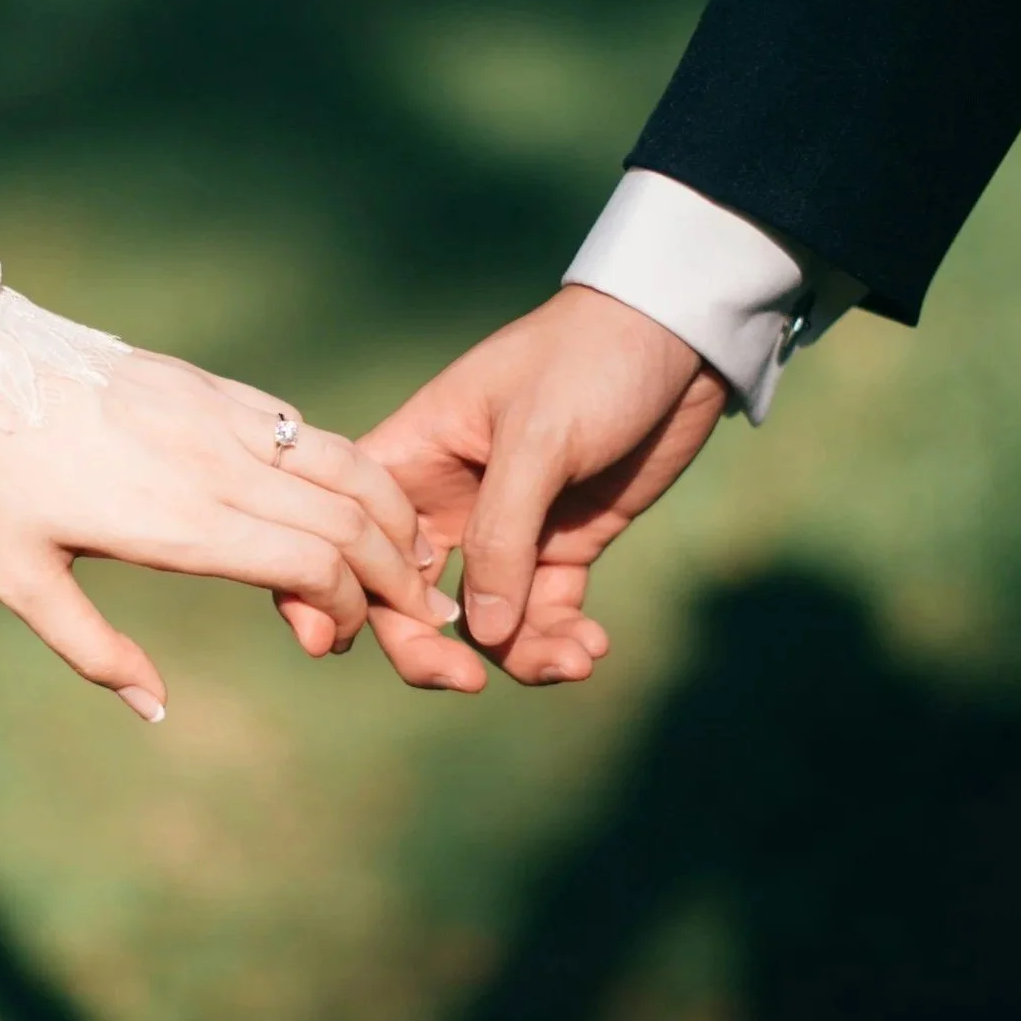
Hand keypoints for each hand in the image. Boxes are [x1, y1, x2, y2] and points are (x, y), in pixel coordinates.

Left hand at [0, 349, 455, 721]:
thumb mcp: (19, 580)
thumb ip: (93, 651)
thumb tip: (155, 709)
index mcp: (179, 521)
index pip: (311, 563)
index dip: (346, 608)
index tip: (330, 640)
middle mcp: (216, 465)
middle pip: (349, 518)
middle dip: (397, 573)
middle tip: (418, 613)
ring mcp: (219, 416)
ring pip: (344, 462)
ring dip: (392, 513)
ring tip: (415, 553)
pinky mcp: (211, 385)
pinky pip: (302, 427)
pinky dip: (348, 466)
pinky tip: (355, 496)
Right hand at [358, 284, 727, 689]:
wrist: (680, 337)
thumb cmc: (589, 361)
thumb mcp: (538, 437)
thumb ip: (502, 535)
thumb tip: (480, 635)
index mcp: (411, 457)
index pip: (351, 534)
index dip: (340, 591)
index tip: (349, 643)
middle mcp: (446, 501)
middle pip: (408, 598)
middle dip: (430, 650)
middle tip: (467, 683)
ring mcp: (506, 528)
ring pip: (483, 621)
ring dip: (518, 654)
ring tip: (573, 660)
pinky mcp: (563, 543)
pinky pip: (544, 613)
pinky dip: (561, 639)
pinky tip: (592, 647)